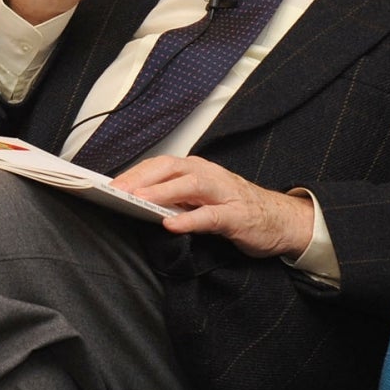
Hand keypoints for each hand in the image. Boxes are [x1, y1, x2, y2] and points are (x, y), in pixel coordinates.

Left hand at [113, 156, 315, 258]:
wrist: (280, 220)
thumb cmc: (236, 208)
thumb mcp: (201, 199)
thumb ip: (175, 197)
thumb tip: (136, 201)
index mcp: (196, 169)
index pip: (159, 165)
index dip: (134, 172)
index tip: (108, 184)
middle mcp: (208, 175)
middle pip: (170, 168)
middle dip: (140, 178)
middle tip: (115, 191)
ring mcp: (223, 194)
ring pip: (189, 185)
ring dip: (161, 191)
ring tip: (138, 199)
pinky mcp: (236, 216)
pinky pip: (210, 215)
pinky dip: (189, 219)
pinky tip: (171, 224)